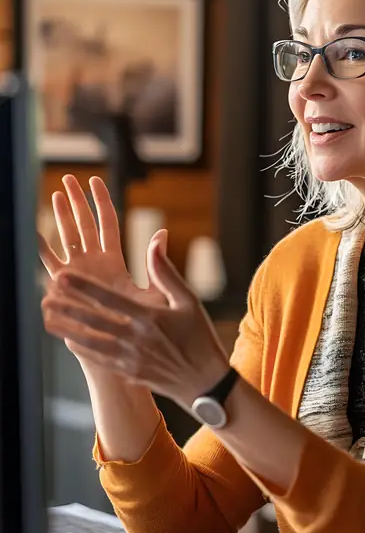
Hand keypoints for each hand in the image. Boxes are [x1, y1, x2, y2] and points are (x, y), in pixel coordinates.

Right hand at [39, 175, 167, 364]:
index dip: (101, 202)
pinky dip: (43, 248)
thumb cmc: (144, 328)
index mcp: (114, 261)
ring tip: (55, 194)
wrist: (125, 353)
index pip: (107, 223)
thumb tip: (162, 233)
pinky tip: (35, 231)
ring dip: (59, 218)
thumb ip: (158, 264)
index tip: (95, 180)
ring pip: (66, 239)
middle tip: (69, 178)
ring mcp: (78, 276)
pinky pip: (51, 264)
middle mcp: (93, 265)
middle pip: (83, 225)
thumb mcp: (155, 293)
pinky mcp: (65, 289)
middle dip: (76, 202)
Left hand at [41, 234, 228, 409]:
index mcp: (149, 319)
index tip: (63, 276)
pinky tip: (69, 340)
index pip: (110, 299)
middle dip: (67, 308)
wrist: (206, 384)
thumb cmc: (199, 338)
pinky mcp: (129, 373)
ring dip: (67, 330)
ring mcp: (130, 359)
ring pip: (91, 342)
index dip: (84, 287)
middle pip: (94, 322)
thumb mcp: (189, 301)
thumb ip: (166, 272)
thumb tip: (156, 240)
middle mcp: (135, 340)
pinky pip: (99, 359)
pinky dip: (82, 349)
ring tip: (47, 319)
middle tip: (45, 297)